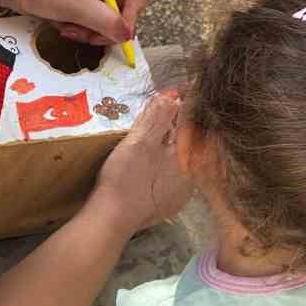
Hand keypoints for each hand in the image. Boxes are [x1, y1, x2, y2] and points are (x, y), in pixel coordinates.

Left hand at [0, 0, 159, 46]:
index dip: (136, 10)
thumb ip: (105, 20)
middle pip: (128, 6)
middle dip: (108, 26)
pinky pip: (94, 19)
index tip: (118, 28)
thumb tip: (126, 35)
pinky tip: (64, 27)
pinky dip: (82, 27)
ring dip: (92, 30)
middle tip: (87, 35)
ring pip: (110, 17)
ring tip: (70, 30)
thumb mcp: (74, 5)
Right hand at [89, 93, 190, 234]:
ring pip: (180, 159)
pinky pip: (171, 174)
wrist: (111, 219)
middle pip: (189, 142)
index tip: (183, 86)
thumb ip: (159, 117)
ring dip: (172, 141)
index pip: (194, 125)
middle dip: (181, 122)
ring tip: (160, 123)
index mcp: (191, 161)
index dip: (188, 103)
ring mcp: (181, 194)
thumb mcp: (141, 141)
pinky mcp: (167, 204)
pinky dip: (165, 160)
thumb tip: (174, 95)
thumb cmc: (127, 177)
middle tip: (171, 101)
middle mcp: (192, 179)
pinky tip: (153, 157)